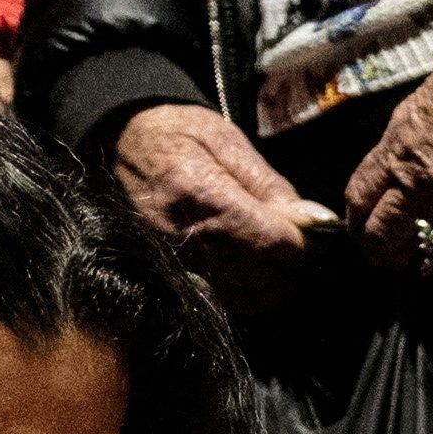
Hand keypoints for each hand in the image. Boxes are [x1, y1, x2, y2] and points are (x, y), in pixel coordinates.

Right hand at [111, 101, 327, 305]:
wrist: (116, 142)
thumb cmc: (175, 134)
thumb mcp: (226, 142)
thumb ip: (271, 187)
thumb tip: (315, 222)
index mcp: (201, 195)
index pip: (272, 244)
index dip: (305, 244)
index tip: (316, 232)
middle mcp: (184, 238)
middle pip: (263, 279)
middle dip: (292, 266)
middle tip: (299, 242)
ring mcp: (174, 263)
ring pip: (247, 297)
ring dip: (273, 282)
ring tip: (276, 252)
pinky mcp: (170, 276)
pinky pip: (224, 299)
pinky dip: (248, 290)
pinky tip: (252, 263)